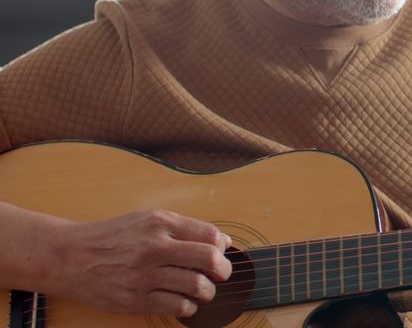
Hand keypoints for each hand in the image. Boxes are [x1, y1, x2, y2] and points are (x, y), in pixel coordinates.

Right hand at [53, 210, 232, 316]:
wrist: (72, 257)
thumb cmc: (114, 237)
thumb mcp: (148, 220)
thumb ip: (185, 227)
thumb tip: (222, 241)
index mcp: (161, 224)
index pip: (210, 235)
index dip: (222, 246)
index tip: (219, 253)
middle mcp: (155, 248)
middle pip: (210, 259)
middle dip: (223, 270)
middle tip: (221, 274)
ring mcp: (145, 275)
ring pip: (198, 286)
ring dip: (208, 291)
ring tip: (203, 289)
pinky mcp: (136, 299)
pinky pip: (178, 306)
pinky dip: (189, 306)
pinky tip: (183, 300)